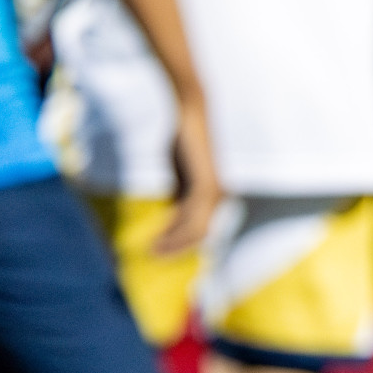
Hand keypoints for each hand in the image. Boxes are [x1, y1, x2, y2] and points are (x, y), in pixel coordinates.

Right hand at [155, 96, 222, 254]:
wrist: (190, 115)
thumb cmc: (183, 140)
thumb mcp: (180, 172)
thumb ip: (179, 191)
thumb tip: (171, 208)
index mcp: (215, 195)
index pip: (201, 228)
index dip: (182, 242)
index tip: (161, 250)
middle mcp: (220, 197)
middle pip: (201, 234)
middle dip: (178, 248)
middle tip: (154, 256)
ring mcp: (215, 193)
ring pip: (196, 231)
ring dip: (174, 244)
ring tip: (152, 252)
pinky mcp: (207, 187)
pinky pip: (192, 219)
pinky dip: (174, 233)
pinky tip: (157, 239)